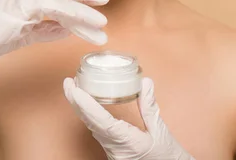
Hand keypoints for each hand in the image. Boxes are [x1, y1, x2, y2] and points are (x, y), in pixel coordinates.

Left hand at [63, 77, 194, 159]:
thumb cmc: (167, 156)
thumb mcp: (160, 130)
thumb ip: (150, 106)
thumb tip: (145, 82)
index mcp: (127, 142)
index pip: (101, 121)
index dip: (85, 104)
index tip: (74, 89)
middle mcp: (115, 149)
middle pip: (90, 123)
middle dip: (76, 102)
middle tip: (68, 83)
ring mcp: (111, 152)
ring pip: (91, 128)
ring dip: (81, 108)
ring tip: (75, 89)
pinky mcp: (112, 152)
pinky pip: (97, 133)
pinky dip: (89, 117)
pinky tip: (86, 106)